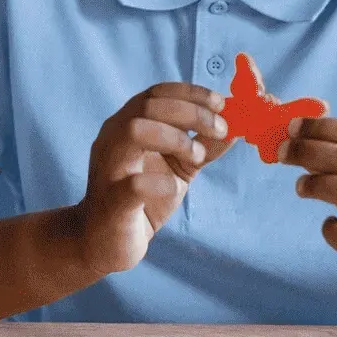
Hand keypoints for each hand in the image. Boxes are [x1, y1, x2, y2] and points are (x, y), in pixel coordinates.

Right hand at [75, 84, 236, 277]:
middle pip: (148, 105)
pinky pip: (133, 185)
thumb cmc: (141, 199)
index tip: (220, 103)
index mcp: (127, 125)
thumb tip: (234, 128)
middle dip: (191, 113)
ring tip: (196, 157)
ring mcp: (108, 169)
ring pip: (134, 130)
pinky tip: (174, 188)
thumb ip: (202, 148)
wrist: (102, 243)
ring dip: (175, 138)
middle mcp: (113, 139)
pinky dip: (161, 183)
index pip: (157, 93)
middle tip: (220, 129)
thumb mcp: (178, 169)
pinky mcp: (111, 203)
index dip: (191, 93)